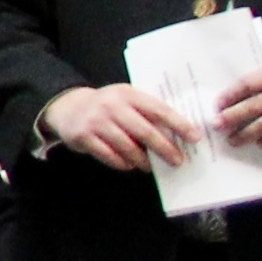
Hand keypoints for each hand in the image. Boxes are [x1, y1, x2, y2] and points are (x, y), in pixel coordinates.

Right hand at [37, 82, 193, 170]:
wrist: (67, 107)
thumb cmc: (106, 105)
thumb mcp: (126, 99)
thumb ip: (146, 110)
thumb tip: (177, 133)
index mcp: (128, 94)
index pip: (159, 110)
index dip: (179, 124)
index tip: (194, 137)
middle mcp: (112, 106)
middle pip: (145, 131)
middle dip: (165, 149)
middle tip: (178, 161)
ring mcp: (96, 122)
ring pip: (128, 147)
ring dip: (143, 160)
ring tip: (151, 166)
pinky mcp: (84, 137)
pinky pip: (110, 156)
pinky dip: (123, 163)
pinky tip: (130, 165)